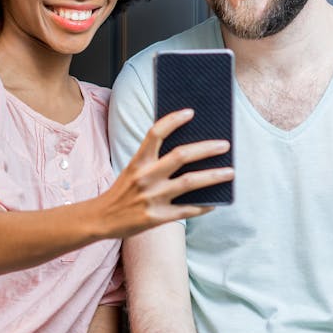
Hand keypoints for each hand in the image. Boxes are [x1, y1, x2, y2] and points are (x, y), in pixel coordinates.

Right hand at [89, 109, 232, 239]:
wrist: (102, 219)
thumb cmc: (122, 192)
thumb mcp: (132, 171)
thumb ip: (153, 161)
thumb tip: (189, 153)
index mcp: (137, 162)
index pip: (155, 133)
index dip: (173, 120)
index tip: (190, 112)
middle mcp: (145, 177)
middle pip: (181, 156)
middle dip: (206, 149)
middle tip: (225, 145)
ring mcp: (152, 198)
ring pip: (190, 183)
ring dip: (213, 176)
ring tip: (230, 172)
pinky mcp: (157, 217)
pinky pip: (187, 210)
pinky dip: (204, 206)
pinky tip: (215, 202)